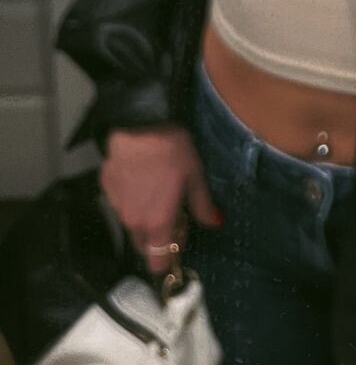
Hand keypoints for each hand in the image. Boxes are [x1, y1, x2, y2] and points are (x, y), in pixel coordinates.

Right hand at [101, 126, 223, 274]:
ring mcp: (116, 206)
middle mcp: (133, 222)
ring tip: (157, 190)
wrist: (138, 125)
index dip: (169, 257)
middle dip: (157, 238)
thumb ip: (203, 205)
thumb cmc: (172, 151)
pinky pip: (120, 203)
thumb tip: (216, 223)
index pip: (157, 263)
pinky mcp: (106, 188)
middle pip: (143, 245)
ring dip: (144, 217)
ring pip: (131, 223)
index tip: (179, 239)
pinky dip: (131, 197)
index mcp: (157, 223)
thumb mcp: (195, 176)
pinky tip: (140, 176)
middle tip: (172, 212)